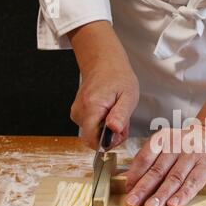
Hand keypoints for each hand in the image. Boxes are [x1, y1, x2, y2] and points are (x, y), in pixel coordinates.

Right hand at [68, 21, 138, 148]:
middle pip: (94, 138)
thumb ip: (121, 114)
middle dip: (111, 136)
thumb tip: (114, 130)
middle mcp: (80, 111)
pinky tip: (110, 113)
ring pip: (93, 134)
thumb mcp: (128, 96)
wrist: (104, 62)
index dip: (107, 143)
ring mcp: (77, 112)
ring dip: (108, 130)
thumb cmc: (118, 77)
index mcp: (92, 107)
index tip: (119, 133)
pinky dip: (103, 124)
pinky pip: (91, 127)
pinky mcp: (78, 113)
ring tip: (117, 114)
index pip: (92, 140)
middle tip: (123, 121)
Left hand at [120, 126, 205, 205]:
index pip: (145, 157)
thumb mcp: (168, 146)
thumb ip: (151, 161)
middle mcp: (178, 143)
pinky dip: (183, 194)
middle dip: (143, 188)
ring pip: (175, 177)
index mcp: (163, 138)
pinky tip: (174, 204)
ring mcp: (194, 153)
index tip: (127, 191)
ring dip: (162, 194)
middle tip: (132, 203)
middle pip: (157, 169)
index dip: (135, 175)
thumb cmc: (185, 147)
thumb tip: (129, 183)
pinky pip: (194, 182)